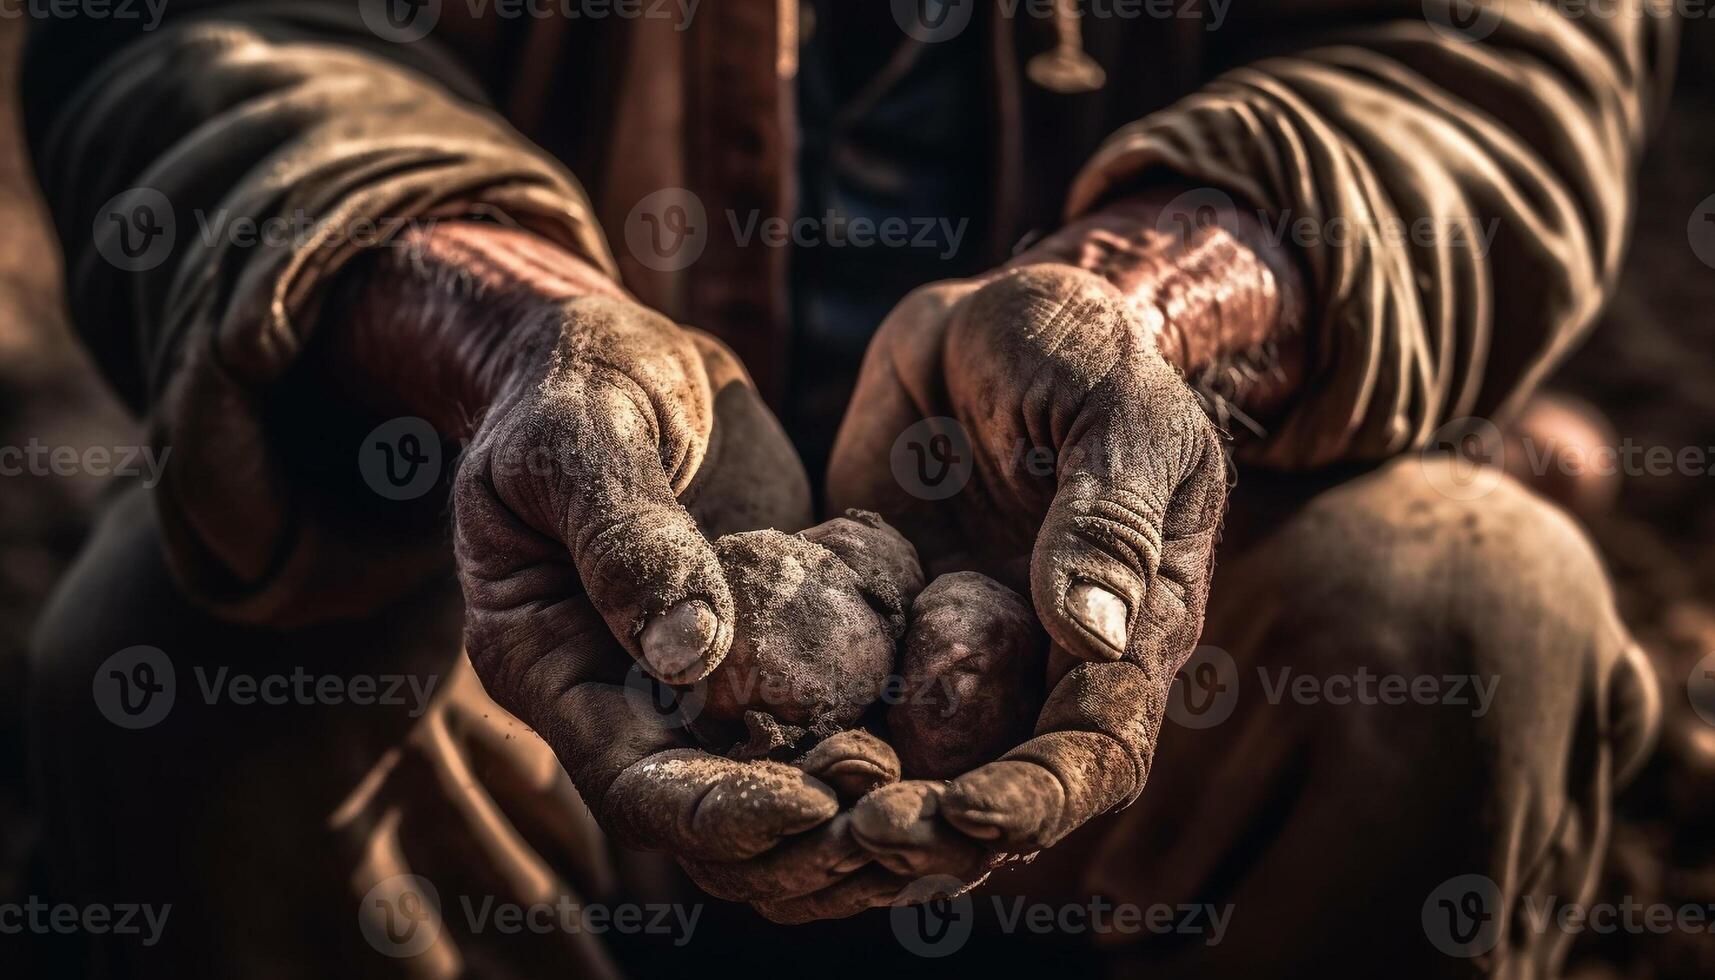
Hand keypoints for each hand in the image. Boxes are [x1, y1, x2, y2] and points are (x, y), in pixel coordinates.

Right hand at [329, 222, 882, 903]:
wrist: (615, 350)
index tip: (814, 801)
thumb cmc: (575, 377)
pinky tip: (963, 724)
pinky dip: (888, 728)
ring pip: (781, 785)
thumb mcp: (583, 439)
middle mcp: (624, 699)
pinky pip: (830, 709)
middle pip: (714, 820)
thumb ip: (628, 538)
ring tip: (945, 799)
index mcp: (551, 667)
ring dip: (857, 809)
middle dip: (806, 840)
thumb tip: (691, 655)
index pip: (634, 785)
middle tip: (904, 817)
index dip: (720, 814)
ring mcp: (702, 681)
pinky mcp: (772, 646)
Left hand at [828, 260, 1229, 873]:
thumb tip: (1093, 640)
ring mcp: (965, 660)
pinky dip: (811, 748)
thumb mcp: (1112, 407)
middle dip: (941, 830)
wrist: (986, 322)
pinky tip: (748, 761)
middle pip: (1007, 791)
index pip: (1099, 749)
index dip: (1039, 795)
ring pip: (926, 775)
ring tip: (798, 823)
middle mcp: (1050, 668)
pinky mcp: (887, 638)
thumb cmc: (1076, 346)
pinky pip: (853, 712)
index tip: (964, 810)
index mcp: (1133, 629)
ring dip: (869, 812)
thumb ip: (1109, 516)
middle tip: (858, 836)